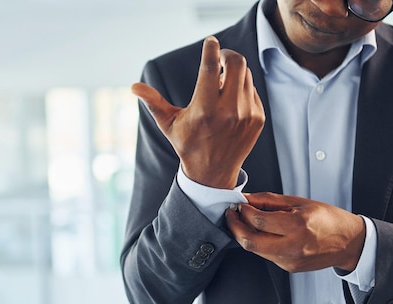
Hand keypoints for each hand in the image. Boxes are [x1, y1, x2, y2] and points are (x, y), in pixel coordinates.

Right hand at [131, 36, 264, 188]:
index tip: (210, 41)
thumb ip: (153, 102)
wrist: (213, 173)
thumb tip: (134, 87)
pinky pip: (252, 90)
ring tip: (221, 83)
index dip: (211, 49)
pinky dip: (242, 88)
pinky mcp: (258, 119)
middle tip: (219, 58)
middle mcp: (229, 112)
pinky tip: (230, 100)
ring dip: (234, 73)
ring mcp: (247, 115)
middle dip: (227, 55)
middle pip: (237, 63)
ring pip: (246, 75)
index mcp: (204, 110)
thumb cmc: (187, 145)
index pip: (211, 68)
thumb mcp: (169, 124)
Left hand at [225, 192, 366, 272]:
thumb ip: (270, 201)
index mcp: (298, 225)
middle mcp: (293, 246)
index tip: (239, 204)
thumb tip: (247, 199)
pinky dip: (258, 242)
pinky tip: (259, 232)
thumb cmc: (328, 219)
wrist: (348, 242)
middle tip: (231, 215)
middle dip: (235, 227)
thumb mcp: (300, 202)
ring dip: (244, 235)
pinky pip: (266, 254)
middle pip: (250, 241)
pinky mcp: (289, 267)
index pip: (258, 221)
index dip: (243, 212)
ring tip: (242, 221)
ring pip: (255, 250)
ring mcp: (290, 260)